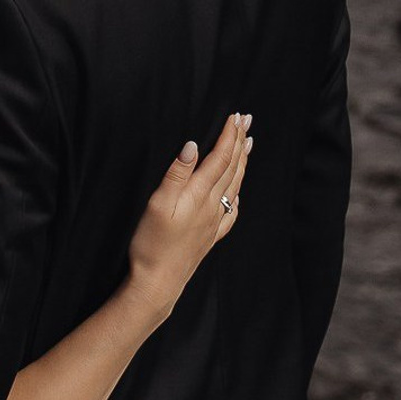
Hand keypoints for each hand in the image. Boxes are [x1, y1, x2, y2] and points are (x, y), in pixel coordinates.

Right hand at [125, 113, 252, 325]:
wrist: (158, 283)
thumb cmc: (152, 244)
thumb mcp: (158, 204)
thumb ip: (176, 173)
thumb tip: (193, 145)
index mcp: (199, 195)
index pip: (220, 158)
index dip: (229, 135)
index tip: (235, 116)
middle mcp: (212, 206)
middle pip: (232, 168)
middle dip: (240, 142)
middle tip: (247, 120)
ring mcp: (214, 222)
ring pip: (234, 185)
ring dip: (242, 162)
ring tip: (248, 145)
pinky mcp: (210, 236)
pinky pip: (231, 209)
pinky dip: (237, 192)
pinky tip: (237, 191)